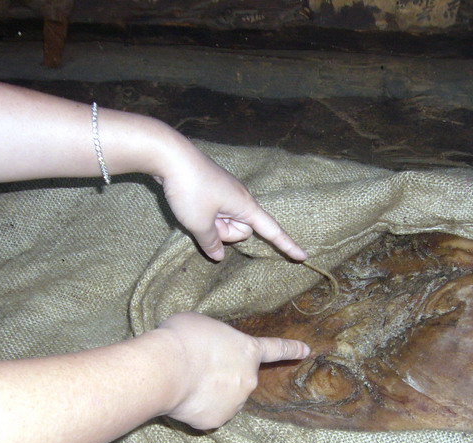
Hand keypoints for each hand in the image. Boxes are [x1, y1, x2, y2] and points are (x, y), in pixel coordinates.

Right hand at [155, 312, 309, 429]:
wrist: (165, 370)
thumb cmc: (182, 339)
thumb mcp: (202, 324)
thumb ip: (216, 339)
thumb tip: (208, 350)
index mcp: (248, 350)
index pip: (276, 349)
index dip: (291, 349)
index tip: (306, 350)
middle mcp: (248, 379)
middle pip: (239, 377)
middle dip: (222, 374)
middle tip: (196, 367)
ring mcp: (234, 403)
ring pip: (224, 398)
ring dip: (210, 392)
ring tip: (186, 381)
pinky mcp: (216, 421)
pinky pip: (208, 414)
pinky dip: (197, 408)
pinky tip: (183, 398)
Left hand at [158, 143, 306, 262]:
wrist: (170, 155)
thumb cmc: (189, 189)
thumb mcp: (199, 223)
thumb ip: (211, 243)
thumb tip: (218, 256)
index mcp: (245, 205)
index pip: (272, 230)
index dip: (287, 245)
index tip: (303, 256)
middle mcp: (240, 198)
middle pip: (241, 230)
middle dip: (224, 233)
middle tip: (204, 221)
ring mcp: (226, 192)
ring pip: (225, 221)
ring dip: (211, 223)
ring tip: (194, 209)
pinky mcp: (213, 188)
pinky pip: (215, 212)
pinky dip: (205, 216)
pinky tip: (190, 204)